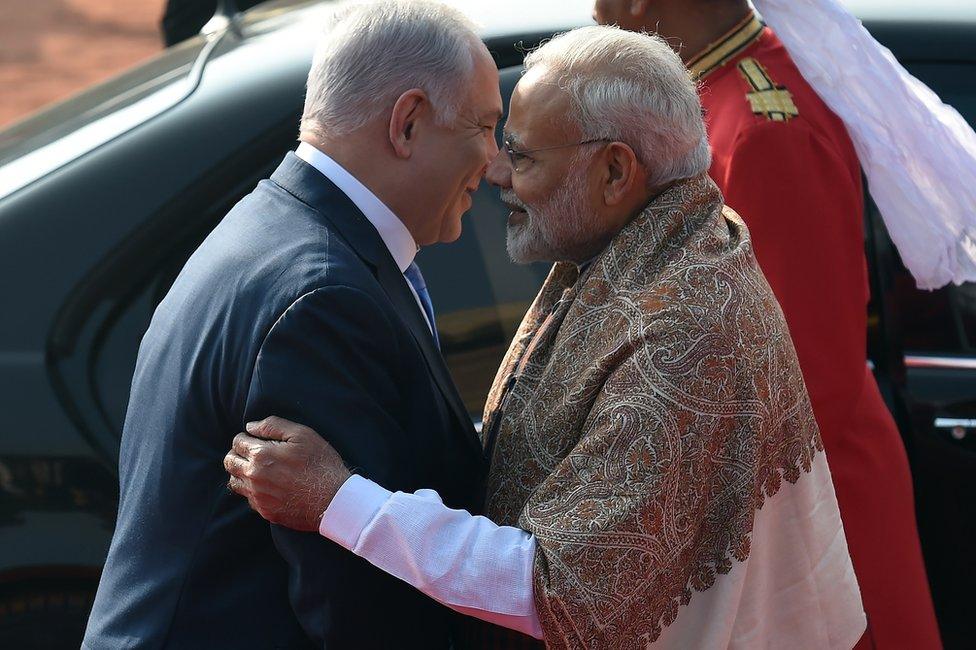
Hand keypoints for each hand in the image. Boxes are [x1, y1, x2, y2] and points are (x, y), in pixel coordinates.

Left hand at [224, 416, 351, 531]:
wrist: (333, 500)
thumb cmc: (320, 464)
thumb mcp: (302, 435)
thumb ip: (273, 426)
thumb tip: (250, 426)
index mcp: (260, 455)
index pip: (237, 442)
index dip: (246, 438)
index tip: (256, 439)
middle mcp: (253, 476)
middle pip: (230, 462)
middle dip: (237, 454)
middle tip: (253, 453)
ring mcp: (258, 496)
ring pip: (234, 482)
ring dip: (241, 473)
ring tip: (259, 470)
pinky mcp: (265, 511)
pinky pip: (249, 499)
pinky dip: (254, 491)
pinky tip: (270, 486)